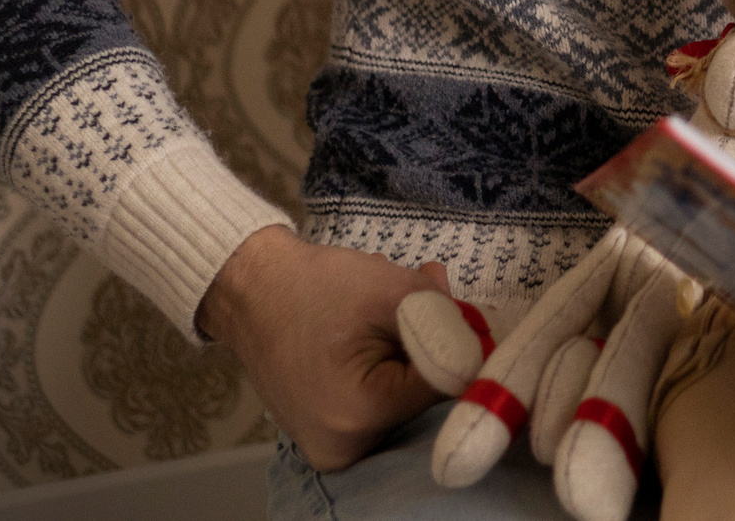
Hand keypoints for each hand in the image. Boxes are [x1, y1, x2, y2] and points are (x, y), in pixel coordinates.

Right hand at [197, 225, 446, 471]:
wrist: (249, 290)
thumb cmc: (313, 285)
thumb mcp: (393, 290)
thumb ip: (446, 320)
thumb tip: (484, 344)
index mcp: (360, 414)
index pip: (445, 385)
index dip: (460, 341)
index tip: (461, 306)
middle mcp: (346, 448)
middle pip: (424, 395)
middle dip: (432, 341)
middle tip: (427, 287)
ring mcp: (334, 448)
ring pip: (405, 396)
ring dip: (412, 349)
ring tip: (393, 304)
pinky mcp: (330, 436)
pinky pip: (380, 402)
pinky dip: (389, 365)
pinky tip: (378, 327)